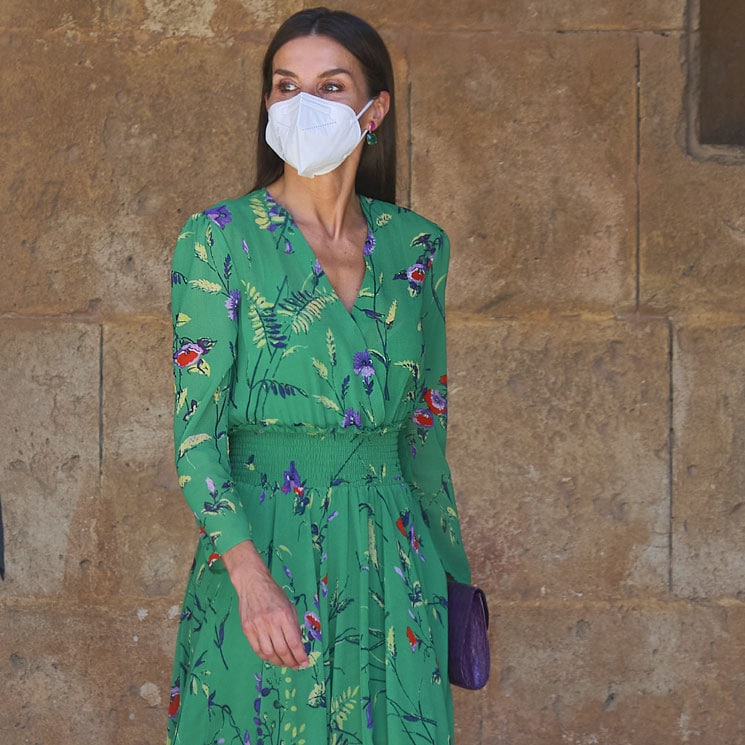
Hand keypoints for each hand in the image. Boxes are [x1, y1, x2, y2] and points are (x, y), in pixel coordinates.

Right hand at [221, 540, 309, 669]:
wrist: (252, 583)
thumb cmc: (274, 593)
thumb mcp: (289, 606)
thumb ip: (293, 625)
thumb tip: (298, 646)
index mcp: (284, 615)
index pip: (294, 642)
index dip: (300, 656)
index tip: (304, 663)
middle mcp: (271, 622)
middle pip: (282, 650)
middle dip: (291, 662)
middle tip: (296, 665)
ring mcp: (257, 626)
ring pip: (269, 653)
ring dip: (278, 662)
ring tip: (284, 663)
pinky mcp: (247, 629)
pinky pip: (257, 649)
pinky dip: (265, 657)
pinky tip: (272, 657)